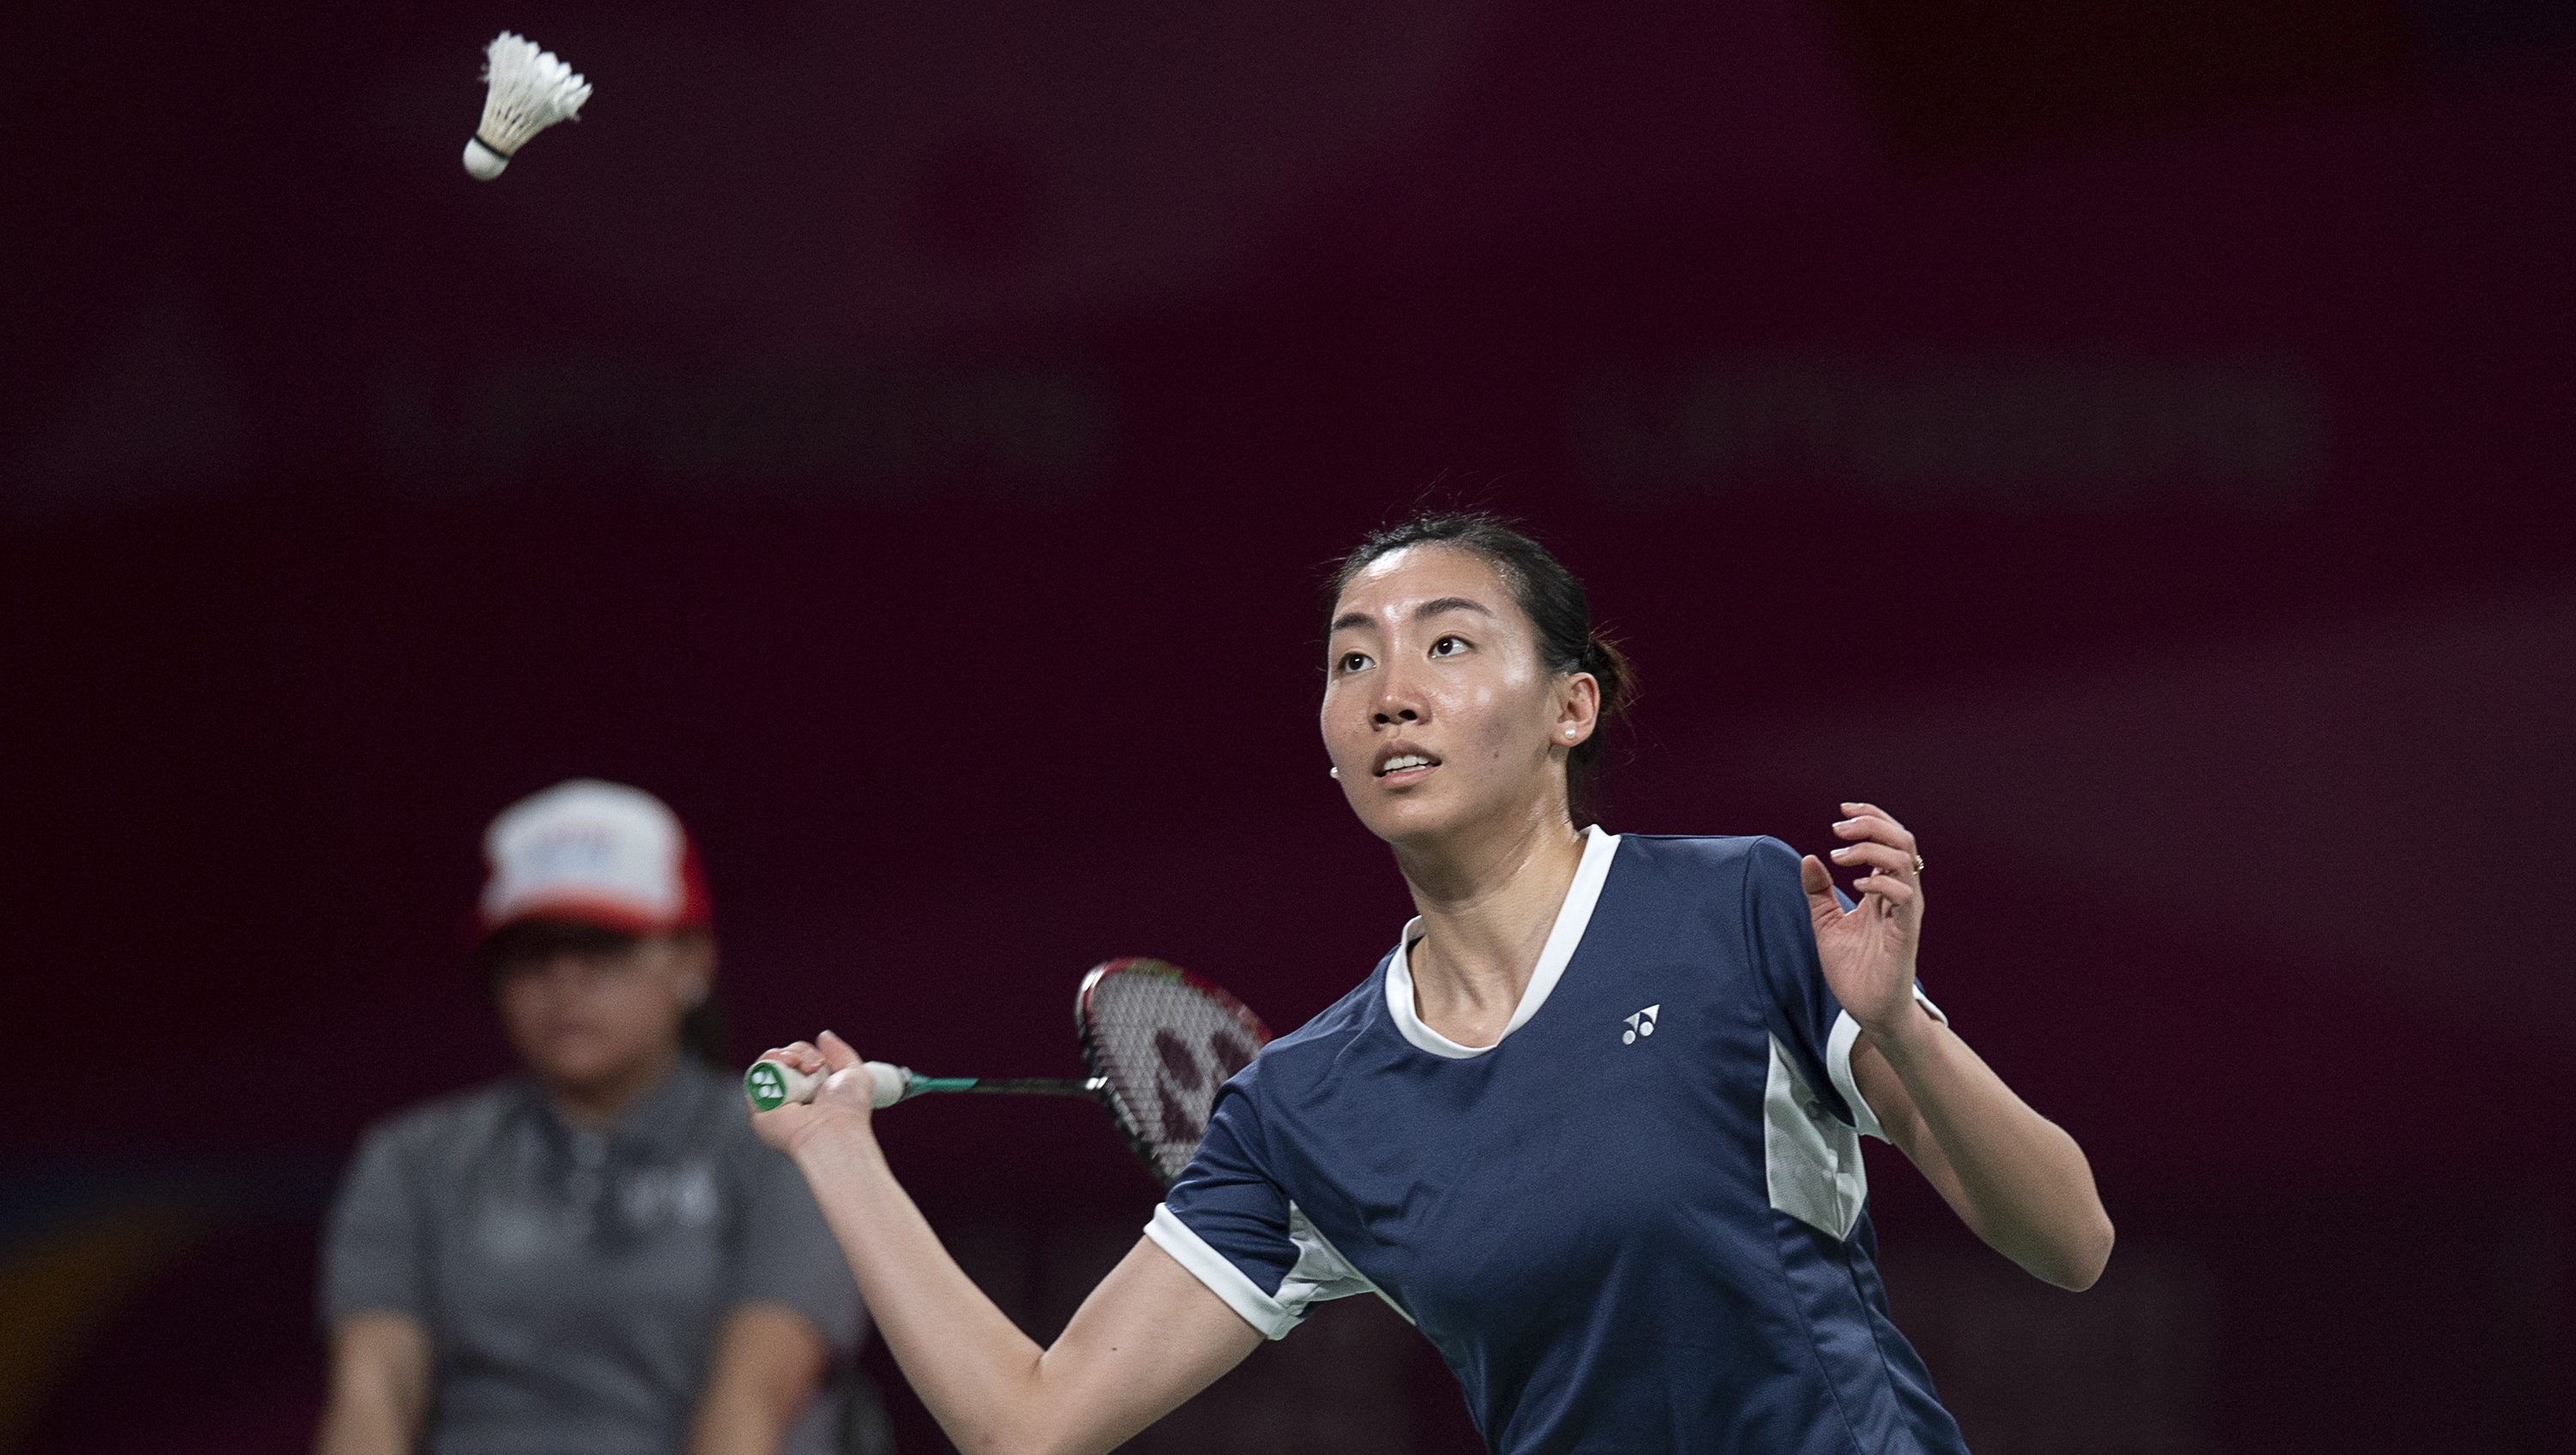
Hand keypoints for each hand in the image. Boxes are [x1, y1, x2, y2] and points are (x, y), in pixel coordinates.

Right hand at [748, 1031, 877, 1154]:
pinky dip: (765, 1064)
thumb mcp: (854, 1073)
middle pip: (785, 1059)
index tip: (821, 1062)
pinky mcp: (758, 1108)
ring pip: (768, 1065)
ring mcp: (775, 1102)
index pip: (801, 1060)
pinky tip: (783, 1067)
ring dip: (782, 1056)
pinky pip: (753, 1078)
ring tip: (796, 1065)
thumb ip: (840, 1052)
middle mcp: (793, 1096)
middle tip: (812, 1067)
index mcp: (813, 1090)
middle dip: (798, 1053)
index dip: (808, 1053)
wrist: (832, 1131)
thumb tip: (823, 1036)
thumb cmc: (847, 1110)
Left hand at [1798, 801, 1925, 1034]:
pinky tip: (1857, 886)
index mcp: (1884, 889)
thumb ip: (1818, 892)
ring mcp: (1905, 912)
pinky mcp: (1906, 933)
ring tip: (1840, 856)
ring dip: (1870, 848)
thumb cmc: (1854, 969)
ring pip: (1905, 860)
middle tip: (1837, 828)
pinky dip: (1880, 882)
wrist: (1868, 1010)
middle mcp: (1900, 895)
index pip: (1888, 840)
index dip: (1870, 817)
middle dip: (1870, 824)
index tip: (1842, 810)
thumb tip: (1808, 858)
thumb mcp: (1826, 923)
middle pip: (1902, 840)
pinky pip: (1905, 896)